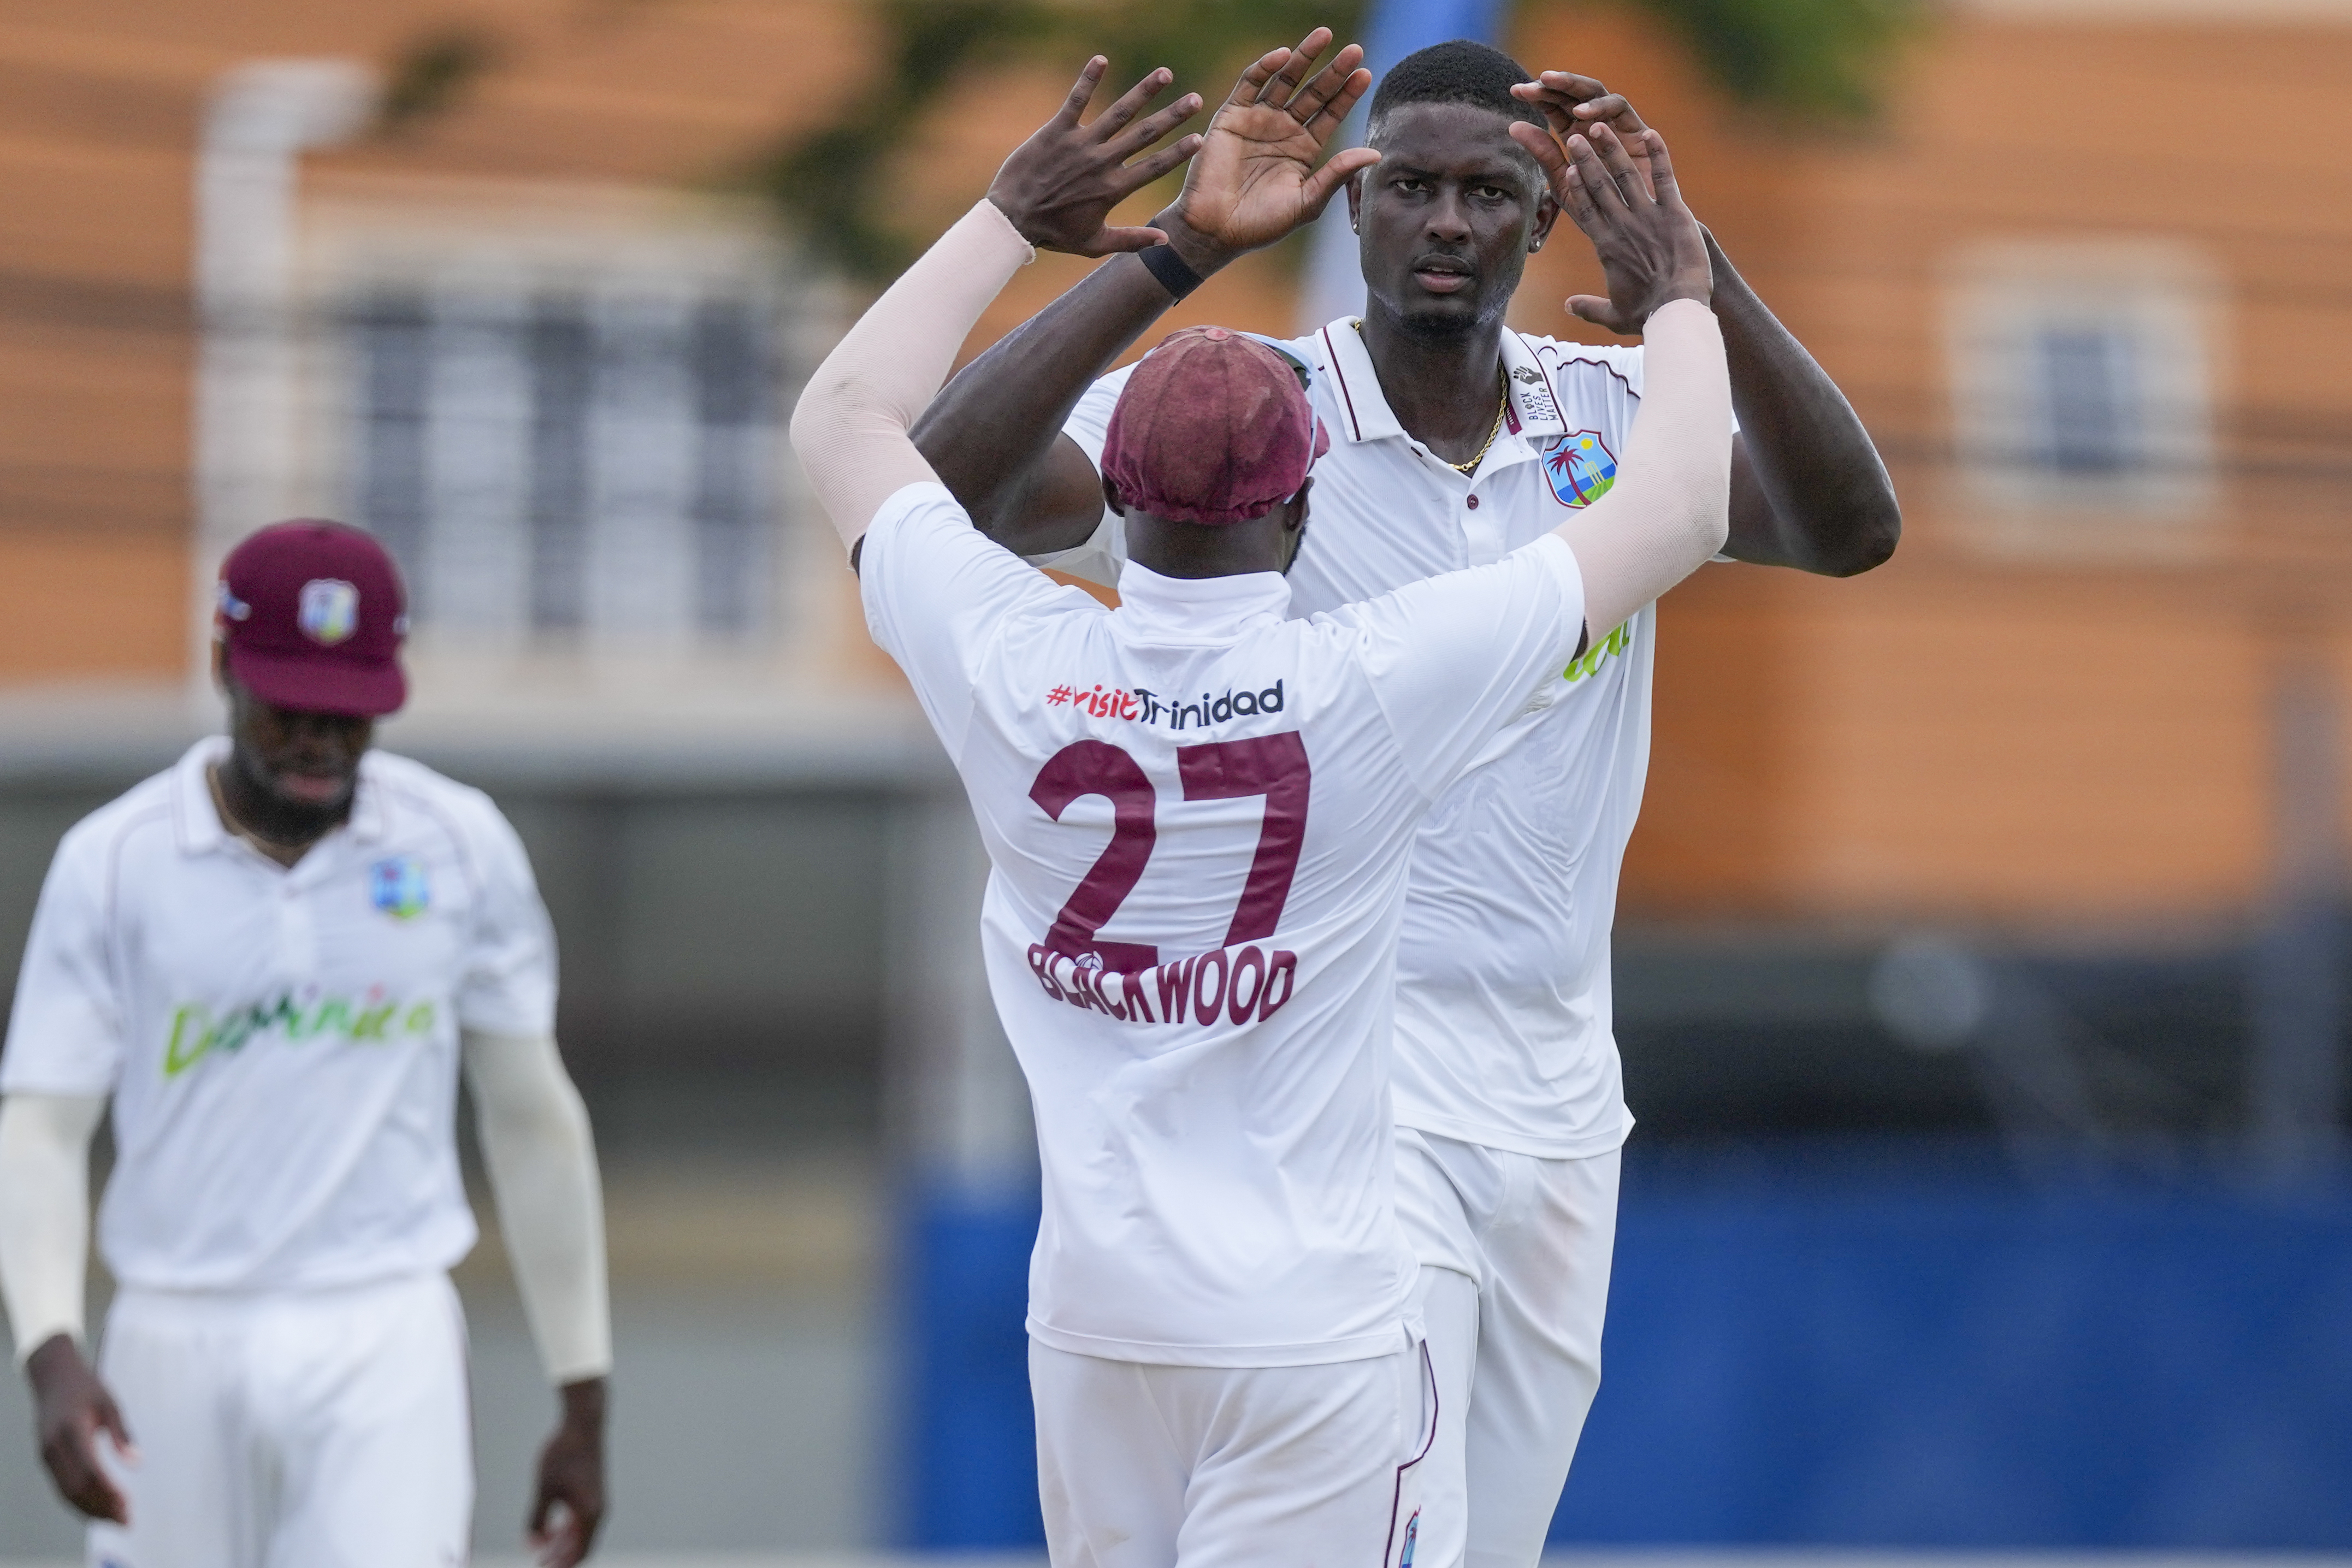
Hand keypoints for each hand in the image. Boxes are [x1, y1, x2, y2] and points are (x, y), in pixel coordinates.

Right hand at [26, 1333, 132, 1523]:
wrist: (54, 1378)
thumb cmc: (87, 1388)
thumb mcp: (110, 1402)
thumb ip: (123, 1432)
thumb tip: (137, 1463)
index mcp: (71, 1430)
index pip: (89, 1470)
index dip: (107, 1491)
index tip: (128, 1503)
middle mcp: (53, 1447)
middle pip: (76, 1488)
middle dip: (101, 1507)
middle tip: (127, 1520)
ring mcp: (46, 1455)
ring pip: (66, 1493)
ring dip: (91, 1509)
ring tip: (118, 1520)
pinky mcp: (46, 1459)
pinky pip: (61, 1487)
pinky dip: (80, 1502)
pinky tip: (100, 1509)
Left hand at [526, 1377, 606, 1566]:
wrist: (583, 1424)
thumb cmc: (563, 1455)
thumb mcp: (544, 1489)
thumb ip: (536, 1519)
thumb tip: (533, 1545)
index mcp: (589, 1513)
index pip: (578, 1553)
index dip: (560, 1564)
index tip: (541, 1566)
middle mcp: (598, 1510)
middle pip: (581, 1546)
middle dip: (561, 1556)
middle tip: (540, 1561)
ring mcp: (598, 1500)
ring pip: (582, 1533)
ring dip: (564, 1543)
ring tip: (542, 1547)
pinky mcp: (594, 1491)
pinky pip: (583, 1519)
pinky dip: (568, 1529)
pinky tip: (552, 1526)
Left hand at [987, 58, 1203, 256]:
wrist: (1013, 219)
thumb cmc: (1054, 234)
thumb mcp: (1095, 244)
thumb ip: (1132, 240)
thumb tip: (1165, 240)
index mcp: (1114, 188)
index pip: (1155, 166)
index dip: (1179, 152)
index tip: (1201, 138)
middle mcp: (1102, 162)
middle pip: (1145, 135)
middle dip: (1173, 116)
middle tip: (1195, 99)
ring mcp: (1080, 144)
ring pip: (1119, 113)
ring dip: (1143, 92)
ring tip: (1165, 74)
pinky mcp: (1057, 131)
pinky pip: (1076, 100)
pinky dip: (1089, 79)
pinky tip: (1101, 59)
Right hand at [1161, 27, 1378, 269]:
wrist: (1216, 231)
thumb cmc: (1261, 225)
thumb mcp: (1307, 201)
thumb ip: (1337, 175)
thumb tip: (1375, 153)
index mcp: (1304, 149)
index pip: (1331, 113)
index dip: (1347, 94)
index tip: (1365, 74)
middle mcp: (1283, 129)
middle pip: (1313, 92)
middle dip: (1333, 70)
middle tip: (1354, 50)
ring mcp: (1258, 120)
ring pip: (1285, 80)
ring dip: (1303, 57)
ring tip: (1324, 36)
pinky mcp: (1232, 116)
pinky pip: (1250, 84)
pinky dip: (1265, 67)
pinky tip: (1283, 56)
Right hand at [1510, 121, 1708, 334]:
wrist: (1676, 310)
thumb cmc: (1646, 315)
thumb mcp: (1614, 315)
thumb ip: (1589, 308)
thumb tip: (1569, 307)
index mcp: (1606, 246)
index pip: (1585, 209)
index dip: (1575, 187)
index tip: (1566, 168)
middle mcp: (1623, 226)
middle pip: (1599, 186)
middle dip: (1586, 159)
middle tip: (1573, 136)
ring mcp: (1648, 217)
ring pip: (1625, 176)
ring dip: (1612, 150)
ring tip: (1599, 127)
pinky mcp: (1675, 213)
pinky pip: (1665, 179)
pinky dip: (1660, 155)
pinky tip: (1652, 134)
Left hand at [1511, 71, 1656, 198]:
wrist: (1628, 229)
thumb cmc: (1595, 208)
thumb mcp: (1564, 181)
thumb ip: (1543, 154)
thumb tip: (1513, 126)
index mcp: (1575, 134)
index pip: (1554, 107)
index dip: (1537, 96)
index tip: (1515, 91)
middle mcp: (1595, 124)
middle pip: (1574, 94)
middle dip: (1555, 84)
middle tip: (1535, 81)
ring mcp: (1617, 125)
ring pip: (1597, 92)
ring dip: (1576, 87)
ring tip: (1553, 86)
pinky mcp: (1638, 131)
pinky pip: (1621, 109)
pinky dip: (1602, 106)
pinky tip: (1581, 113)